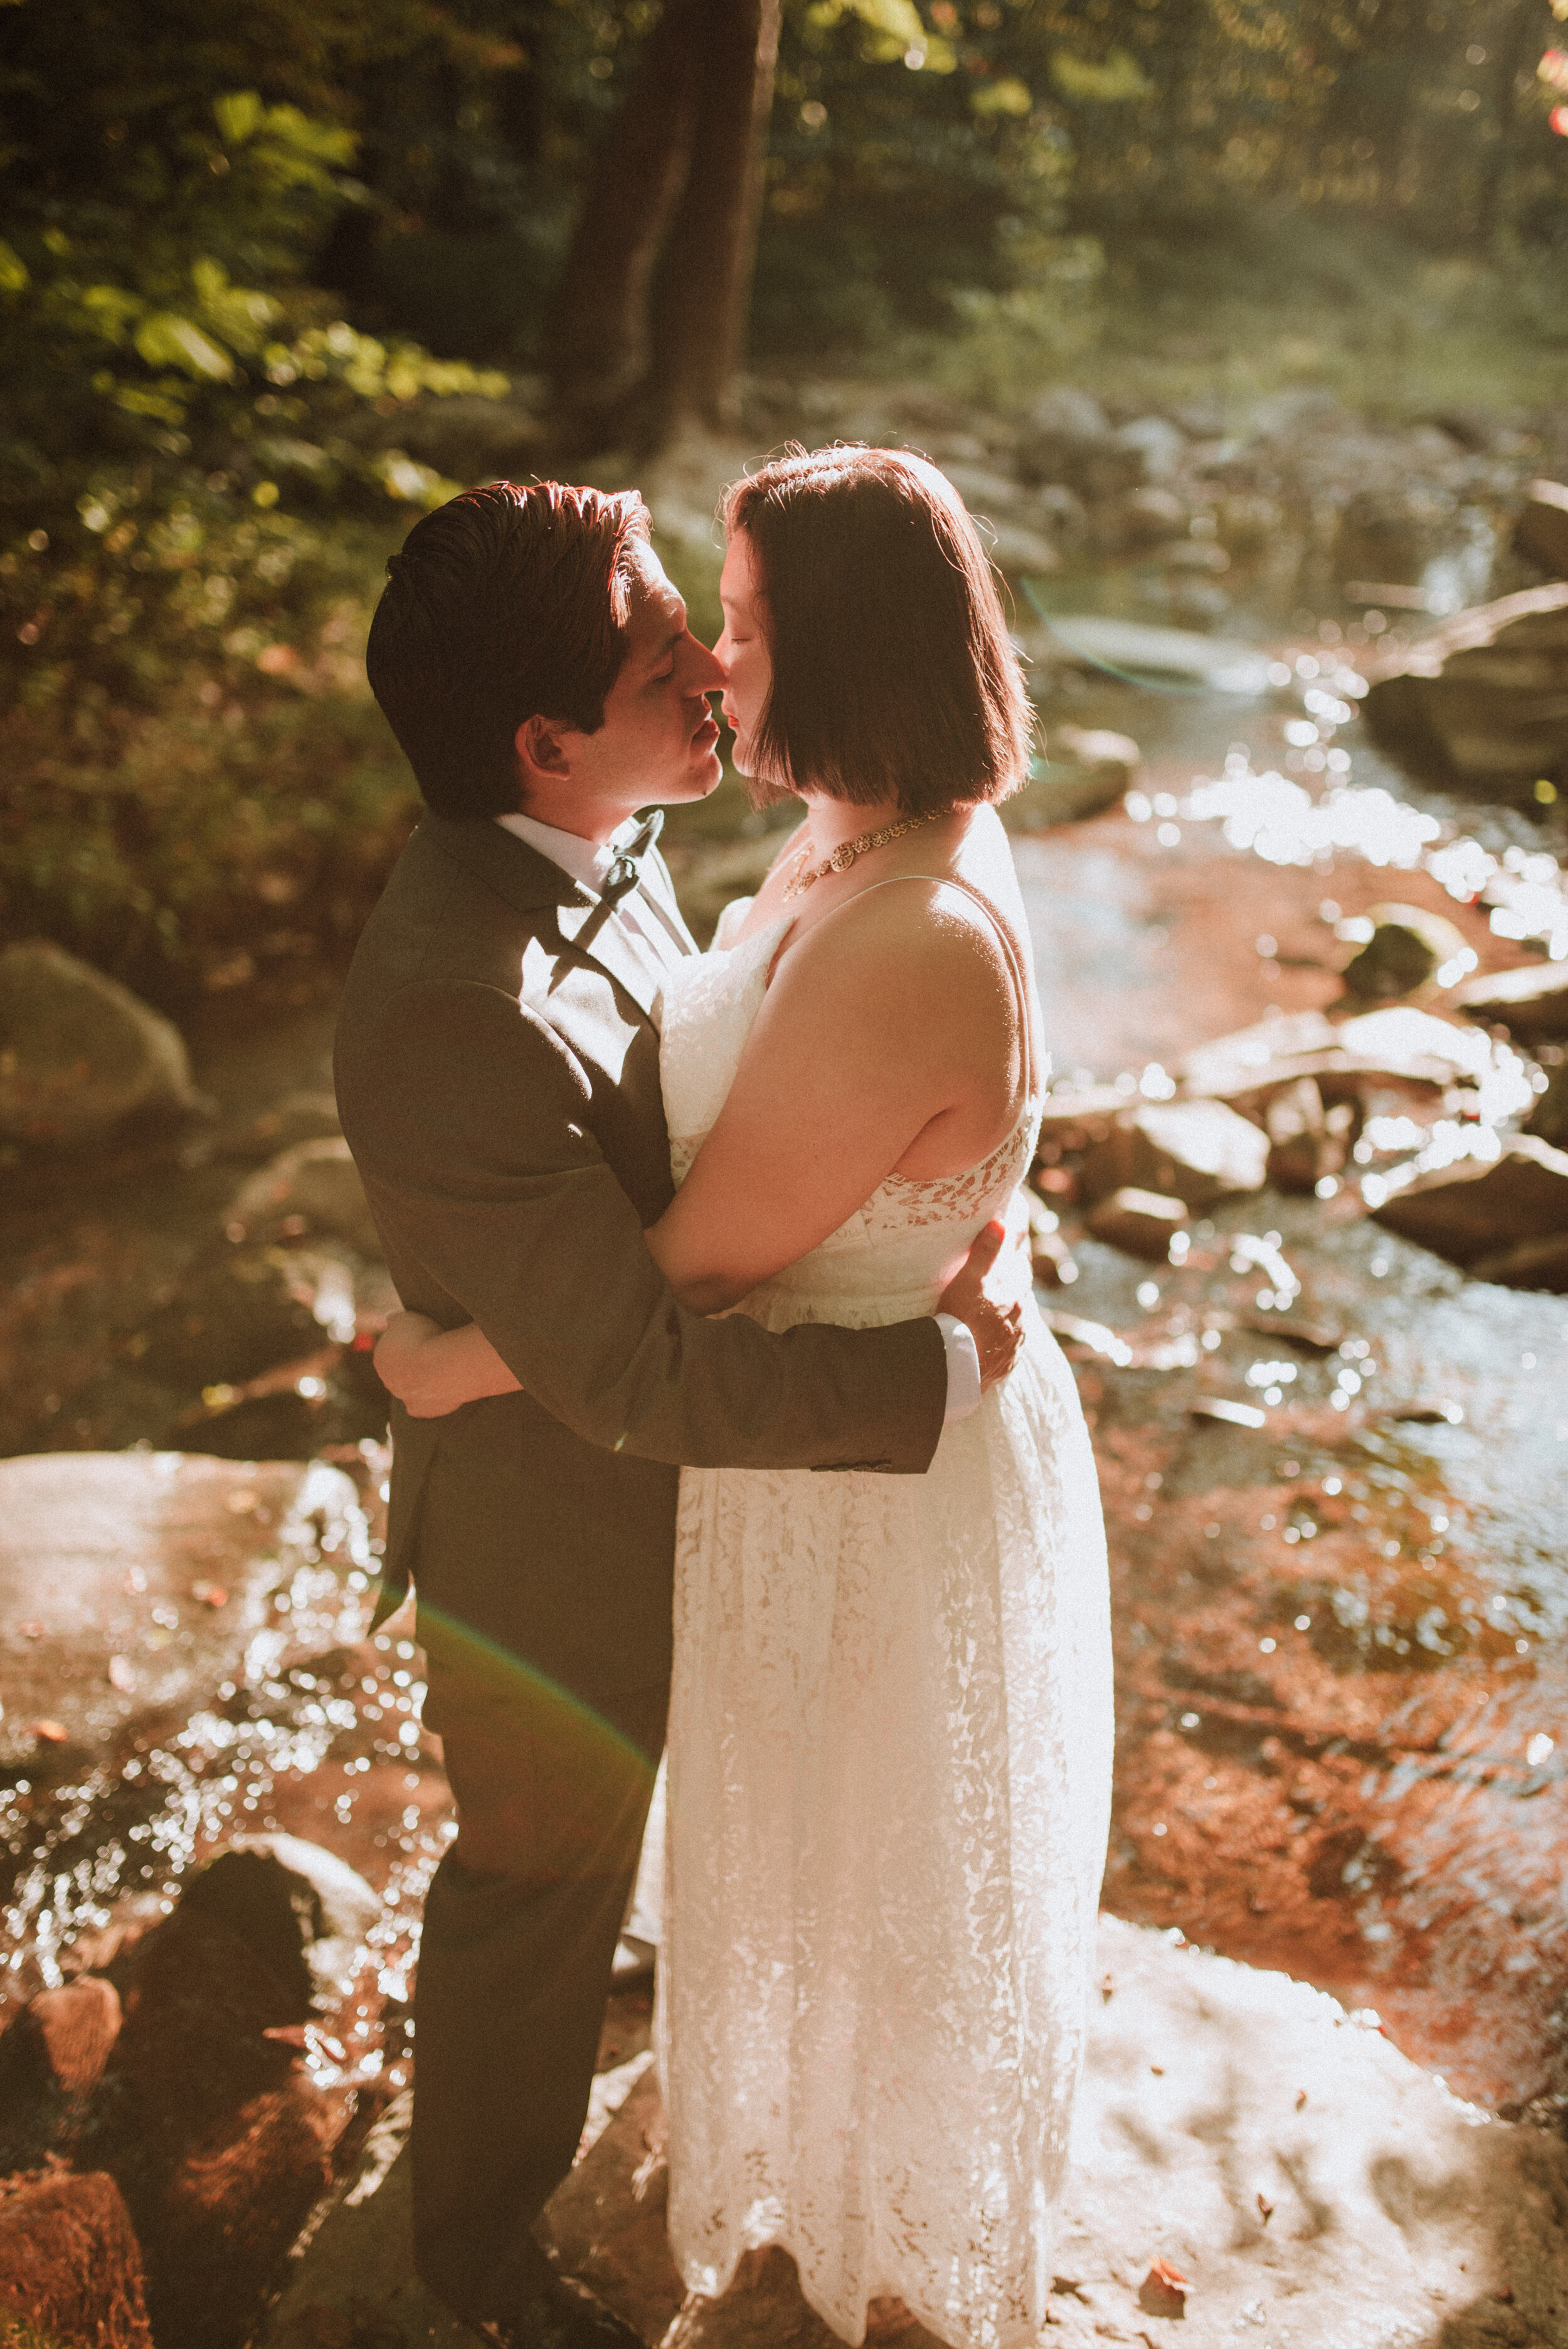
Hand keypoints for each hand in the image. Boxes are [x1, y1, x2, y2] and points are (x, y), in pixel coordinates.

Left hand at [374, 1309, 450, 1416]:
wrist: (441, 1366)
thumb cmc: (424, 1338)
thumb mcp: (406, 1317)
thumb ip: (395, 1319)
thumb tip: (389, 1319)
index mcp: (380, 1358)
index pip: (391, 1350)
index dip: (407, 1343)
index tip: (422, 1337)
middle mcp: (388, 1381)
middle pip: (400, 1371)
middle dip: (413, 1363)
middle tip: (433, 1352)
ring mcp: (404, 1398)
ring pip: (412, 1389)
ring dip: (424, 1380)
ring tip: (443, 1368)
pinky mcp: (420, 1411)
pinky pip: (424, 1406)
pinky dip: (431, 1399)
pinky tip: (442, 1389)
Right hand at [938, 1219, 1023, 1392]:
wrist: (955, 1369)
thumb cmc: (960, 1320)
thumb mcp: (968, 1279)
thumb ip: (985, 1252)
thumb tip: (1000, 1223)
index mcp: (1015, 1296)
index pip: (1022, 1270)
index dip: (1018, 1257)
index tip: (1015, 1249)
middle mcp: (1020, 1320)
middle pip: (1022, 1295)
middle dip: (1015, 1284)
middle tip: (1006, 1275)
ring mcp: (1014, 1344)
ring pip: (1018, 1322)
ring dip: (1011, 1312)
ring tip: (999, 1307)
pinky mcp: (1005, 1364)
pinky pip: (1010, 1347)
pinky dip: (1005, 1338)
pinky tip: (997, 1339)